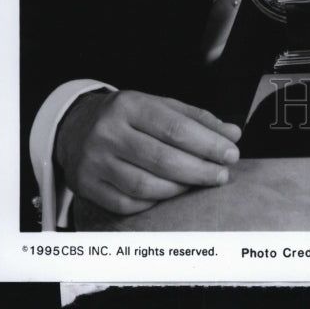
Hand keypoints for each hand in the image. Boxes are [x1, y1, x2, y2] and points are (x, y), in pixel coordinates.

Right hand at [55, 90, 241, 215]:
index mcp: (129, 104)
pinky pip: (127, 204)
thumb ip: (197, 119)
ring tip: (198, 183)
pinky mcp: (86, 186)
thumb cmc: (128, 117)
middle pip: (162, 159)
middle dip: (199, 169)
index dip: (207, 143)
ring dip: (179, 188)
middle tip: (222, 174)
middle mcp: (108, 132)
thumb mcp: (159, 106)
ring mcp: (94, 161)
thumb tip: (233, 134)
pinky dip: (154, 202)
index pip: (175, 127)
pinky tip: (169, 194)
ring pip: (145, 185)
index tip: (231, 153)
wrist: (76, 127)